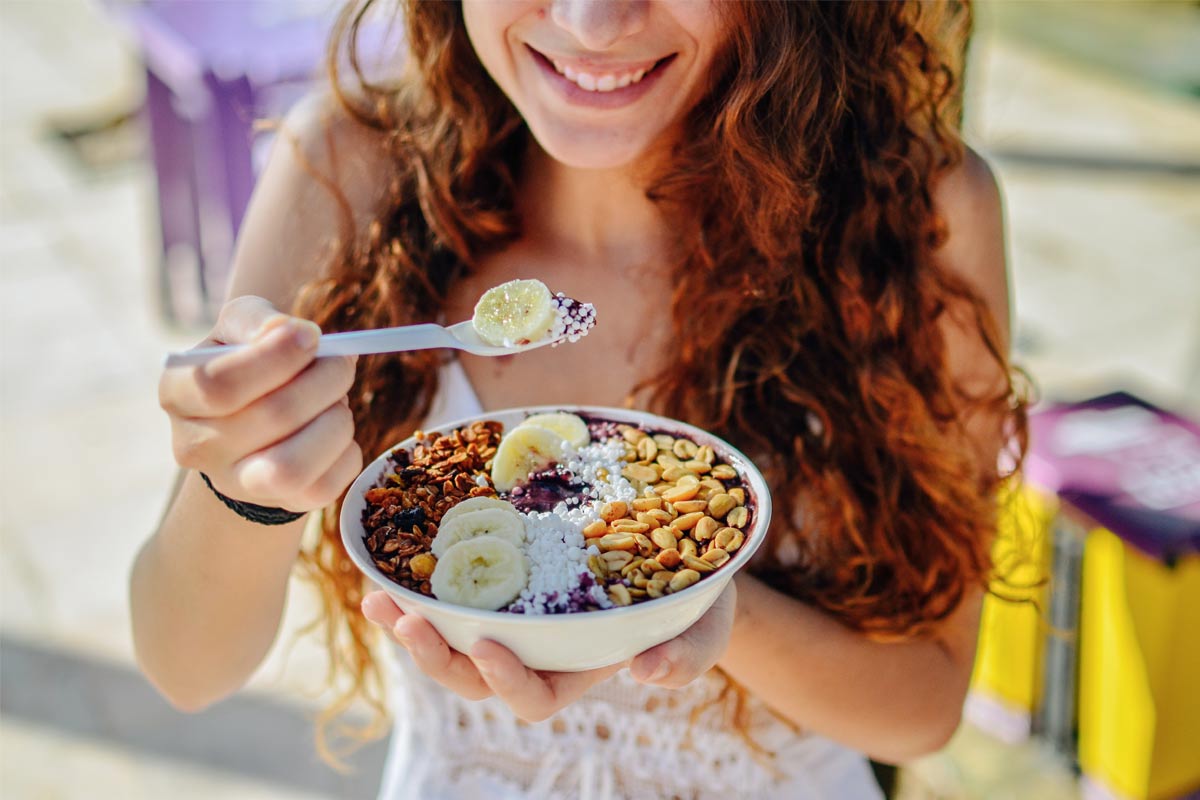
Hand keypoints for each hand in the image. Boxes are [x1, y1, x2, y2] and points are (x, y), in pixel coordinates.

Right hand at [158, 295, 360, 511]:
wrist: (255, 423)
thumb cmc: (248, 363)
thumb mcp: (239, 327)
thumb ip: (256, 319)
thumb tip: (291, 333)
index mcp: (177, 392)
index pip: (218, 385)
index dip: (277, 357)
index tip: (311, 336)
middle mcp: (196, 446)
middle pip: (273, 416)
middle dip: (325, 379)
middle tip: (341, 362)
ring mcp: (236, 483)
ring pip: (293, 467)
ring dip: (335, 422)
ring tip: (337, 401)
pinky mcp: (281, 504)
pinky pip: (326, 487)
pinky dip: (346, 452)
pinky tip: (335, 431)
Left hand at [361, 580, 737, 720]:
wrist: (682, 546)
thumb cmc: (696, 601)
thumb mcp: (703, 629)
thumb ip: (685, 657)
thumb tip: (647, 674)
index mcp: (575, 672)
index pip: (532, 697)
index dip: (506, 681)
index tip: (490, 646)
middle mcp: (535, 649)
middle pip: (473, 673)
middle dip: (435, 656)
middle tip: (406, 623)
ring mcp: (513, 611)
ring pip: (451, 633)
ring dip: (410, 620)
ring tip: (378, 597)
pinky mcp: (501, 573)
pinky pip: (453, 585)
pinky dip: (422, 577)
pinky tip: (393, 556)